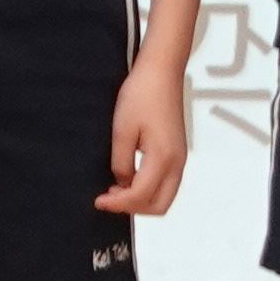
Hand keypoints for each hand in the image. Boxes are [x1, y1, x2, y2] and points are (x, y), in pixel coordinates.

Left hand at [98, 54, 190, 217]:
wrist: (161, 71)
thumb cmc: (142, 94)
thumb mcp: (123, 130)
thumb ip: (121, 162)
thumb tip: (121, 182)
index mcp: (163, 158)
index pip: (141, 195)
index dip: (118, 204)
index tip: (99, 201)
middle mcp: (177, 163)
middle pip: (159, 205)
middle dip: (133, 208)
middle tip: (109, 199)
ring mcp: (180, 158)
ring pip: (164, 196)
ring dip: (141, 200)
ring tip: (117, 190)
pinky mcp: (177, 152)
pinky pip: (166, 183)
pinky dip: (149, 189)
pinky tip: (129, 178)